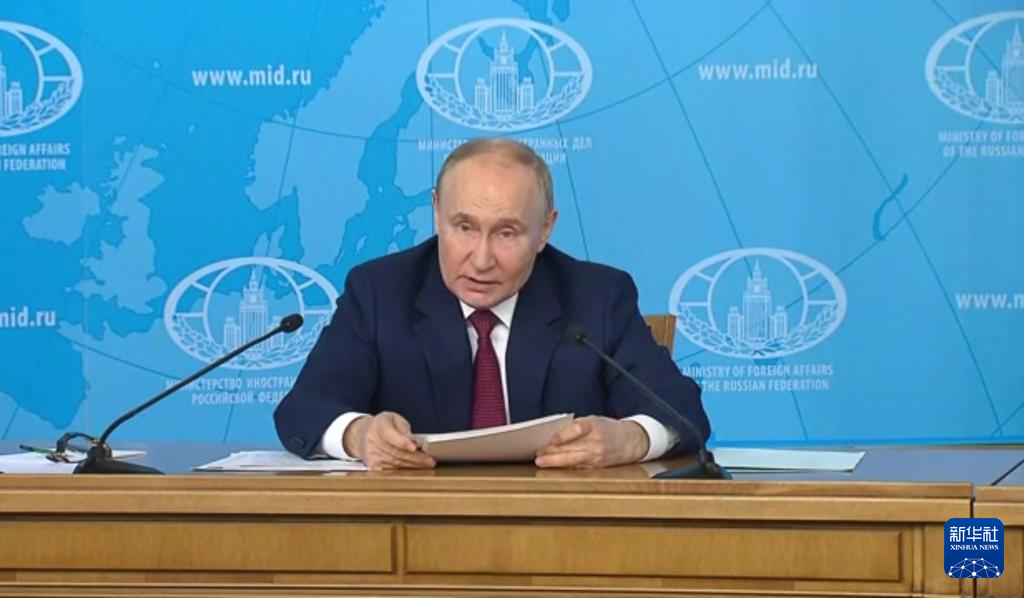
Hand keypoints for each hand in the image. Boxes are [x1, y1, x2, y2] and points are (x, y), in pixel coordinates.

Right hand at [343, 411, 435, 470]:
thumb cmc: (382, 426)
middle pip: (396, 452)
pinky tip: (415, 469)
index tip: (414, 447)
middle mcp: (372, 441)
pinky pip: (392, 471)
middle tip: (429, 460)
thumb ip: (403, 428)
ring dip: (413, 465)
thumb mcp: (393, 419)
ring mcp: (371, 456)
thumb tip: (412, 440)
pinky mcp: (373, 467)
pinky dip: (405, 470)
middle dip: (415, 457)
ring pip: (396, 463)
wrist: (362, 435)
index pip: (389, 435)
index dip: (402, 442)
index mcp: (378, 426)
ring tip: (427, 464)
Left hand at [535, 416, 649, 468]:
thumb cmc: (609, 428)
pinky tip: (555, 466)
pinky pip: (578, 467)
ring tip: (542, 462)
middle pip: (571, 448)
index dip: (562, 436)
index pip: (576, 429)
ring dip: (555, 462)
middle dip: (552, 452)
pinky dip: (565, 466)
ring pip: (572, 460)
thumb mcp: (595, 420)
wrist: (631, 441)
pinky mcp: (597, 466)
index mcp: (595, 425)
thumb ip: (577, 426)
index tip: (549, 440)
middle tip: (538, 454)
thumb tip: (556, 434)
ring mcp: (597, 455)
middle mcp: (596, 441)